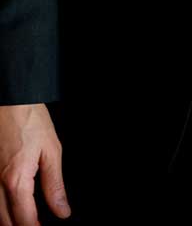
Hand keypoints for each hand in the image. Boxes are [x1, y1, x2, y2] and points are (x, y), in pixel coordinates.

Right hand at [0, 104, 66, 225]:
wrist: (8, 101)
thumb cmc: (29, 121)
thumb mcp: (51, 151)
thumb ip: (55, 185)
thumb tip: (62, 210)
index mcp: (16, 180)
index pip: (24, 219)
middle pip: (4, 221)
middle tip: (36, 223)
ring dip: (8, 218)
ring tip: (26, 215)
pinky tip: (11, 202)